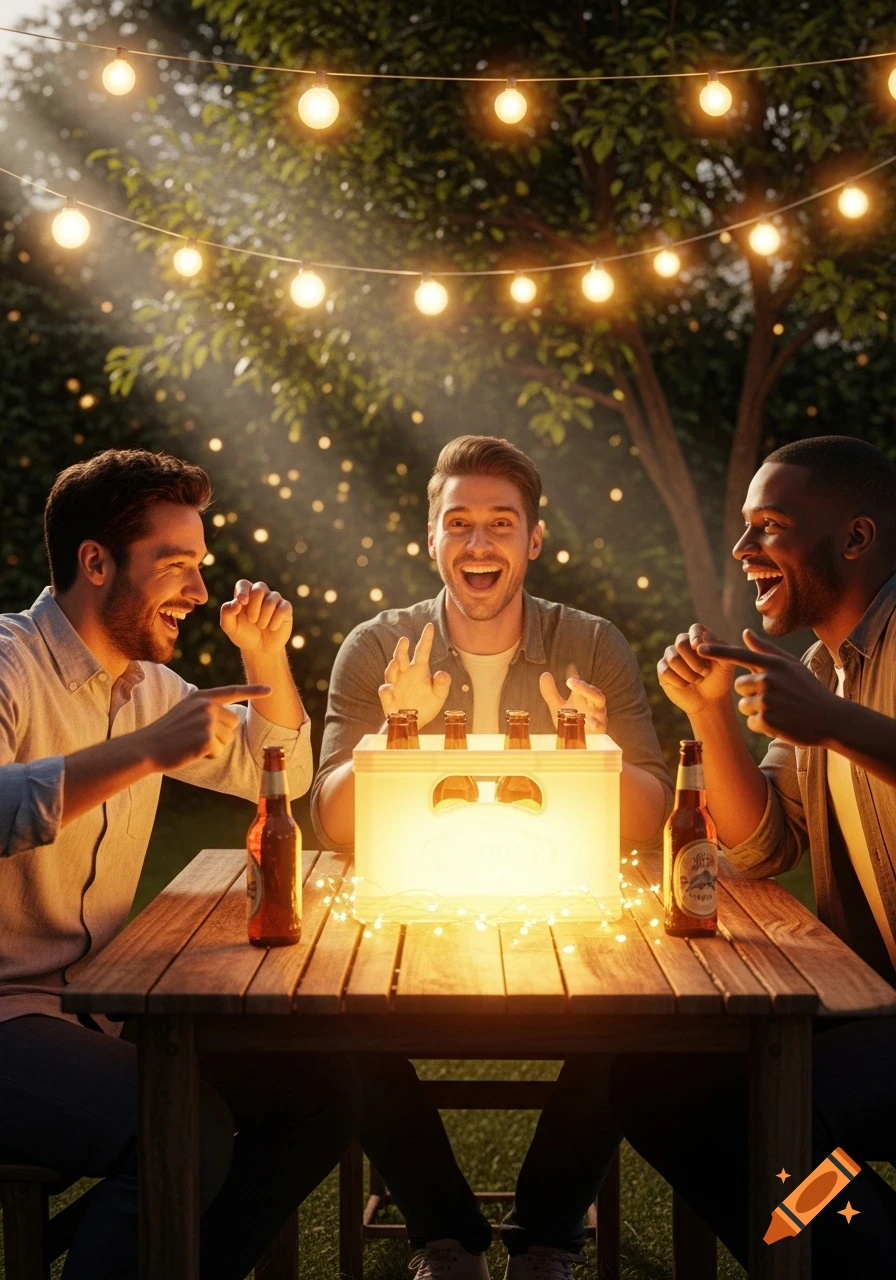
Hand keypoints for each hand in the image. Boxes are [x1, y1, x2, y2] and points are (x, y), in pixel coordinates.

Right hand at [139, 685, 271, 769]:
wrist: (147, 746)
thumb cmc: (168, 733)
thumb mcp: (187, 711)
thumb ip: (207, 709)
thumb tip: (233, 719)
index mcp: (203, 697)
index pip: (233, 691)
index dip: (253, 691)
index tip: (271, 690)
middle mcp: (207, 705)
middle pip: (234, 723)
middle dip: (220, 734)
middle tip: (195, 736)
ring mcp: (208, 721)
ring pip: (228, 739)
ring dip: (213, 745)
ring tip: (192, 742)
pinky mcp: (206, 738)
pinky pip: (218, 751)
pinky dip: (207, 755)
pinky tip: (191, 751)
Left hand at [220, 580, 292, 653]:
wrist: (261, 649)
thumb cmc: (244, 635)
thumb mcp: (230, 627)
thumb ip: (227, 613)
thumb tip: (236, 603)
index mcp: (245, 595)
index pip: (243, 584)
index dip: (243, 591)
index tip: (242, 602)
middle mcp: (261, 594)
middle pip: (259, 588)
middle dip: (254, 606)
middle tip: (251, 620)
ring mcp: (274, 600)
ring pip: (271, 599)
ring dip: (264, 616)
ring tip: (261, 626)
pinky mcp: (285, 608)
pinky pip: (283, 609)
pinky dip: (275, 621)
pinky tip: (272, 628)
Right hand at [378, 623, 450, 728]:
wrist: (412, 724)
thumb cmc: (426, 705)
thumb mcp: (439, 695)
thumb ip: (443, 684)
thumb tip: (442, 673)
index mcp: (419, 670)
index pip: (423, 651)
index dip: (426, 638)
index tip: (430, 625)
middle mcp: (406, 674)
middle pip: (402, 657)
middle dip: (401, 649)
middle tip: (405, 640)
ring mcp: (396, 684)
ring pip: (391, 671)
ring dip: (393, 667)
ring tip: (397, 663)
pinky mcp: (388, 697)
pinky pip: (385, 690)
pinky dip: (386, 690)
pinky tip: (389, 689)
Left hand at [539, 671, 606, 732]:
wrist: (577, 742)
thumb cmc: (571, 722)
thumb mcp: (558, 707)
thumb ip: (550, 693)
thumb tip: (545, 674)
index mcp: (583, 696)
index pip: (580, 683)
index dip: (574, 674)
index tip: (569, 666)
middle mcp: (593, 703)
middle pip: (593, 691)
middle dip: (583, 686)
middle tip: (570, 680)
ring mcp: (598, 716)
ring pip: (599, 703)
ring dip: (589, 695)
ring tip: (577, 690)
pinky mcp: (600, 730)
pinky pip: (599, 724)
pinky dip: (594, 722)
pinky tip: (588, 721)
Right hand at [658, 623, 733, 715]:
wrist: (709, 700)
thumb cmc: (719, 679)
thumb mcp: (726, 665)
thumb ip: (719, 649)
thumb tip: (703, 637)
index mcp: (700, 638)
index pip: (695, 629)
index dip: (696, 637)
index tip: (698, 647)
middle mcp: (684, 644)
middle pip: (681, 642)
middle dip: (693, 660)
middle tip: (705, 672)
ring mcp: (671, 656)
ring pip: (673, 658)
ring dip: (688, 673)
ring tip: (698, 680)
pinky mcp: (663, 670)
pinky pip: (665, 671)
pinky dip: (679, 681)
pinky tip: (686, 685)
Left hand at [696, 629, 839, 744]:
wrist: (831, 719)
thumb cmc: (810, 690)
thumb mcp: (791, 666)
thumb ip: (765, 650)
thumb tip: (746, 633)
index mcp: (774, 664)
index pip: (739, 656)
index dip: (717, 653)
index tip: (698, 649)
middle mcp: (768, 680)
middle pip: (739, 687)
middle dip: (751, 693)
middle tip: (775, 698)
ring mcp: (767, 701)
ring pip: (744, 706)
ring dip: (757, 711)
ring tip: (780, 711)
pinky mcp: (767, 721)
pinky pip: (752, 723)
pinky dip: (763, 726)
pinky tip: (782, 724)